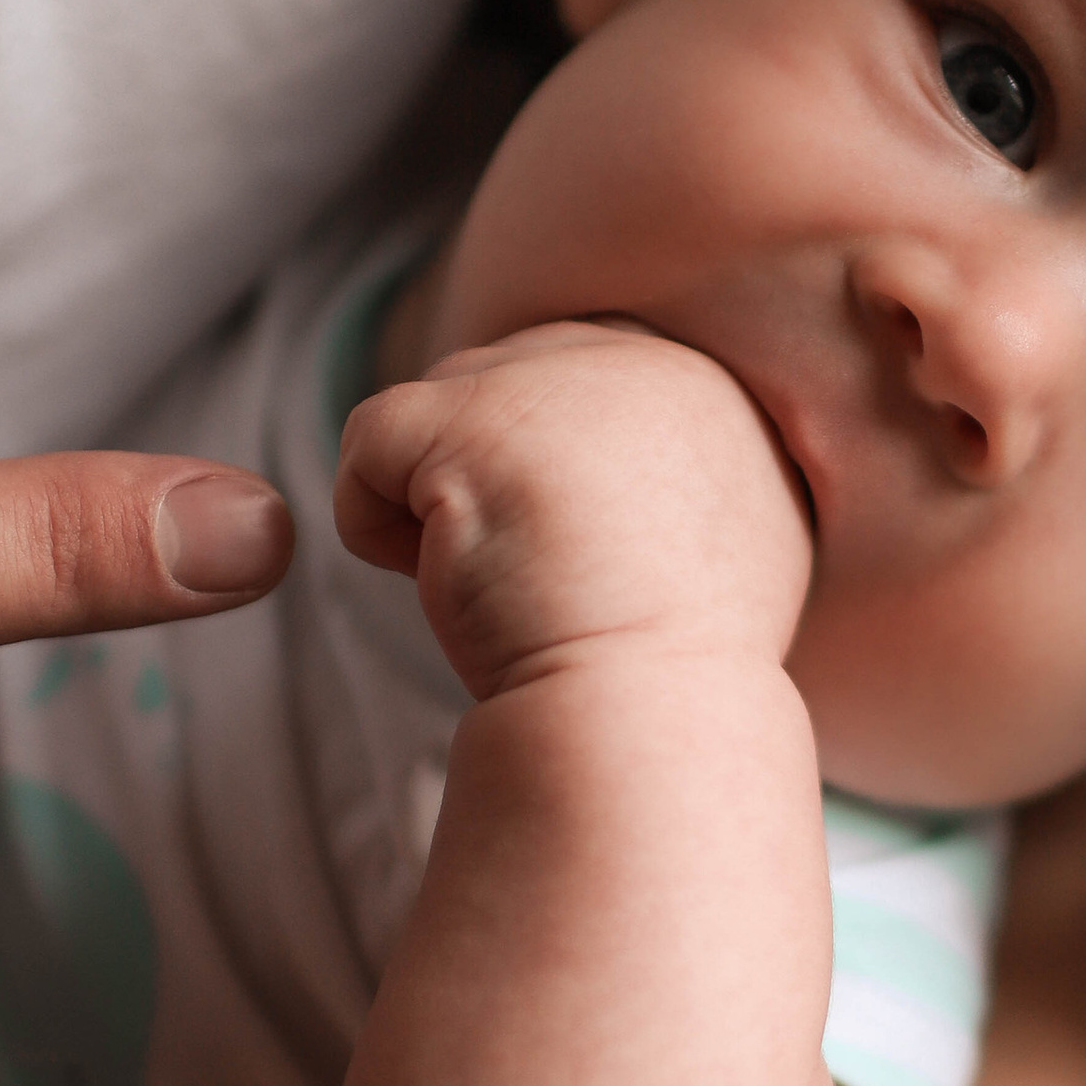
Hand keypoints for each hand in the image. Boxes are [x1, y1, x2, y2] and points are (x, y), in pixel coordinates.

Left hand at [336, 324, 812, 705]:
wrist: (652, 724)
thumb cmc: (669, 676)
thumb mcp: (719, 556)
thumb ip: (659, 485)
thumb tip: (574, 477)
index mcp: (710, 392)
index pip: (572, 383)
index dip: (536, 475)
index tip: (570, 569)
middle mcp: (644, 360)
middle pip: (496, 387)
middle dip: (487, 487)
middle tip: (542, 584)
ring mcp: (560, 378)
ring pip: (432, 420)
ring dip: (442, 515)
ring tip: (512, 587)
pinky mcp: (472, 413)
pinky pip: (365, 442)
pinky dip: (376, 531)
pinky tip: (452, 585)